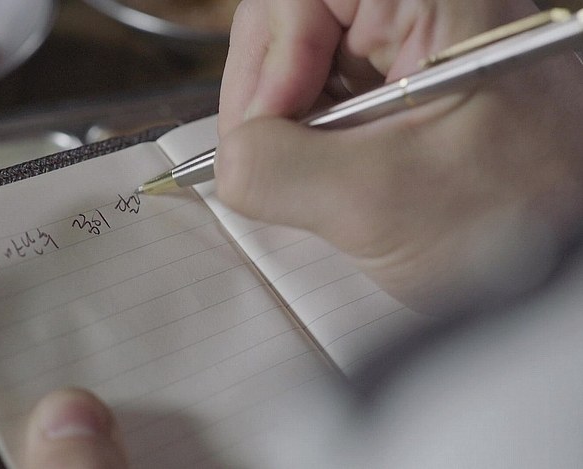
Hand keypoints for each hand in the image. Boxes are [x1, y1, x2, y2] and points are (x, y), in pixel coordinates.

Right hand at [216, 0, 582, 313]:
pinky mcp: (396, 95)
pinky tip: (329, 184)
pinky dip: (305, 146)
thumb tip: (229, 159)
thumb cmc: (518, 230)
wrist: (565, 274)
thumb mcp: (382, 201)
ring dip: (284, 128)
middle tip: (267, 161)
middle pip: (293, 25)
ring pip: (300, 67)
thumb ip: (279, 171)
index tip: (268, 125)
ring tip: (313, 184)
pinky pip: (321, 102)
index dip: (273, 51)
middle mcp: (421, 15)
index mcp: (438, 3)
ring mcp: (408, 54)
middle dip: (268, 97)